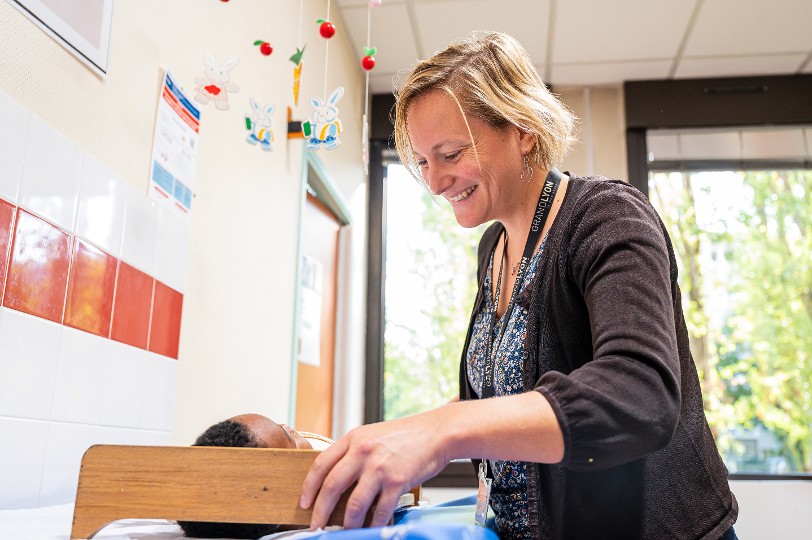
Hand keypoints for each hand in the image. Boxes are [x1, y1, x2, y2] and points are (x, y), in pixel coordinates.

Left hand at [300, 412, 449, 528]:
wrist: (437, 432)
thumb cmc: (407, 435)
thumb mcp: (373, 435)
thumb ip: (354, 452)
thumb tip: (336, 479)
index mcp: (354, 438)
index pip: (321, 464)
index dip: (309, 487)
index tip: (304, 503)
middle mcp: (363, 451)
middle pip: (331, 486)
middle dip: (320, 512)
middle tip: (316, 527)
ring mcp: (379, 467)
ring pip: (353, 505)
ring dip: (346, 525)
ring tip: (344, 532)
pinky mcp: (397, 481)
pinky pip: (379, 511)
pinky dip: (373, 525)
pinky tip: (370, 529)